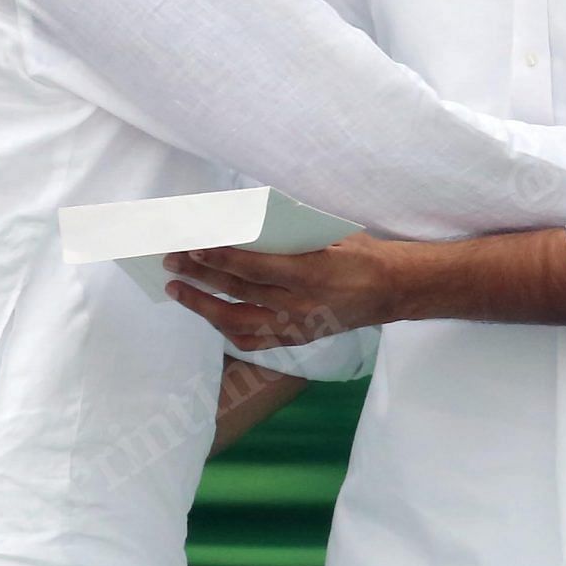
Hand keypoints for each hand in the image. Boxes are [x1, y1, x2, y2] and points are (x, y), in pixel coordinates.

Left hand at [165, 234, 420, 351]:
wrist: (392, 291)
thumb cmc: (363, 254)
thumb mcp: (332, 235)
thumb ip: (291, 236)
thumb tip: (244, 225)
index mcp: (312, 273)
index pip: (254, 267)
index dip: (220, 257)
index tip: (193, 244)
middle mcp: (300, 305)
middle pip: (238, 291)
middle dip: (200, 274)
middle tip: (172, 260)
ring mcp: (296, 327)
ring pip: (236, 321)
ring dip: (202, 304)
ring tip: (177, 289)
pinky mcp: (296, 340)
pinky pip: (252, 340)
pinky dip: (226, 328)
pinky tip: (210, 315)